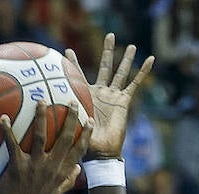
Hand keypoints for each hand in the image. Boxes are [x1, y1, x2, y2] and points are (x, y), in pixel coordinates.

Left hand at [0, 103, 90, 193]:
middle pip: (65, 138)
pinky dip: (7, 130)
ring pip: (41, 136)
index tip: (90, 120)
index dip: (86, 135)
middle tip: (71, 101)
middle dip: (70, 118)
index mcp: (61, 174)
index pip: (79, 151)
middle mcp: (51, 168)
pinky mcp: (17, 167)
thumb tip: (79, 168)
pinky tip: (3, 117)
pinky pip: (12, 144)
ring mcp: (34, 167)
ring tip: (41, 100)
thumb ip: (68, 181)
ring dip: (41, 117)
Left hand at [67, 34, 153, 160]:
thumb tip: (48, 107)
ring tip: (132, 45)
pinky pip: (135, 84)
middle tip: (110, 35)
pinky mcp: (124, 102)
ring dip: (127, 59)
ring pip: (121, 73)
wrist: (101, 153)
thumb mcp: (71, 126)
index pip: (78, 75)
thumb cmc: (83, 143)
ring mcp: (113, 96)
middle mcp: (101, 93)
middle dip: (108, 51)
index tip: (66, 50)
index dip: (73, 63)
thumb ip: (63, 115)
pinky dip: (142, 72)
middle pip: (106, 66)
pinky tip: (150, 59)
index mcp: (86, 96)